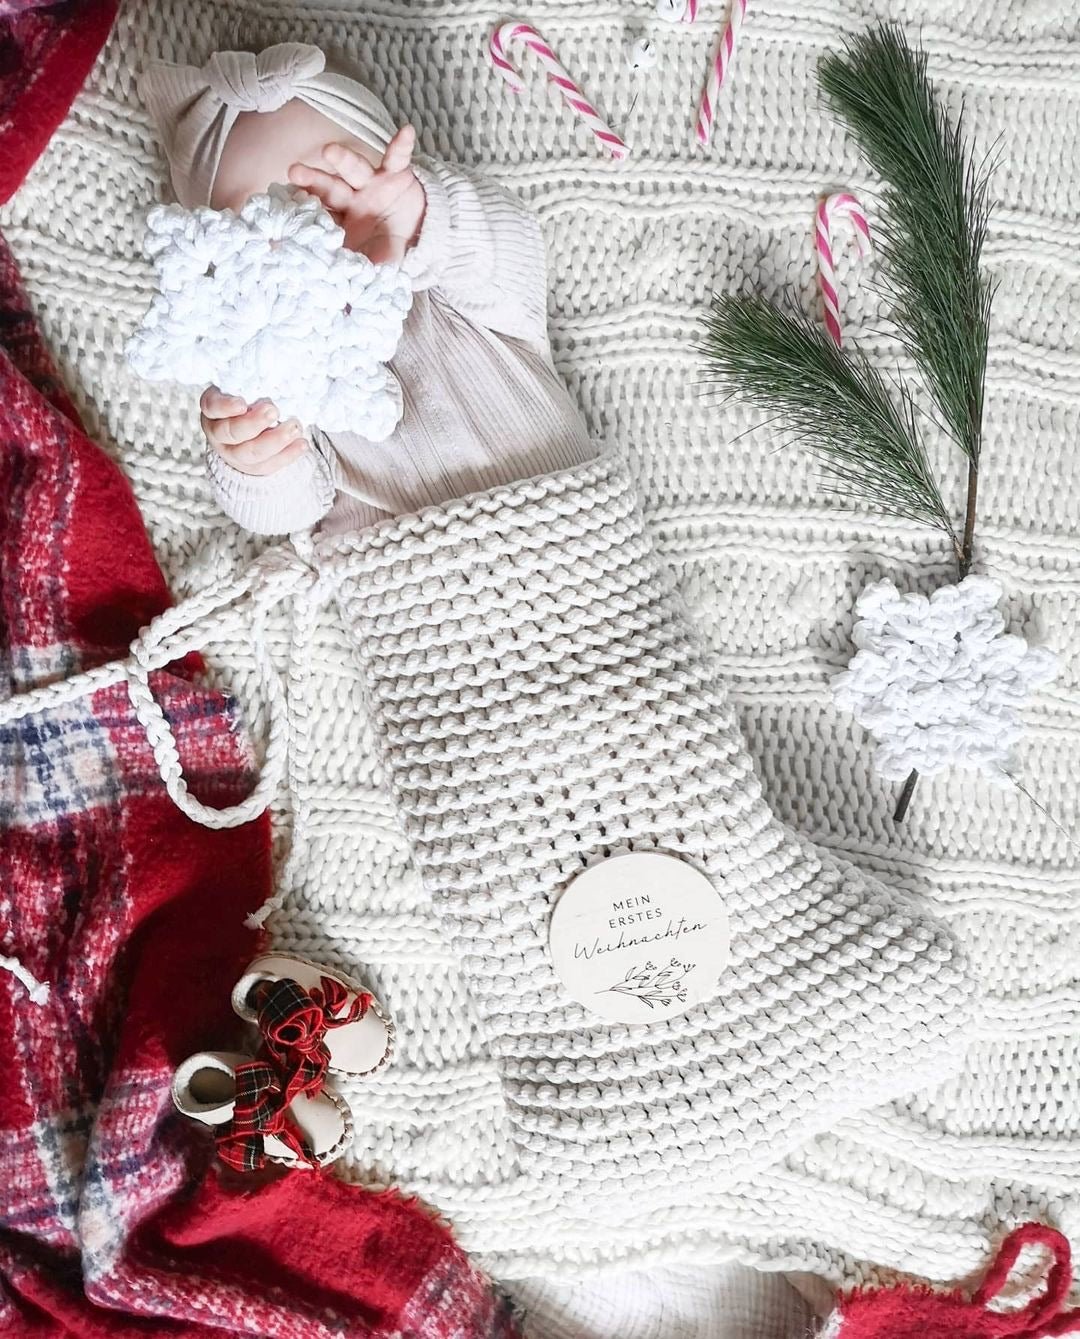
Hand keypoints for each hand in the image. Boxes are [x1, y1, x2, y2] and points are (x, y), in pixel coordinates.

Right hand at [199, 387, 307, 476]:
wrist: (248, 431)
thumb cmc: (248, 400)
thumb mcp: (243, 388)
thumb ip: (252, 384)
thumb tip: (277, 370)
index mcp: (213, 410)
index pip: (213, 407)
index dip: (226, 407)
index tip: (242, 403)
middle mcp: (218, 433)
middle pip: (232, 432)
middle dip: (254, 423)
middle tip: (274, 411)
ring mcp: (233, 453)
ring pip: (251, 453)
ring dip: (275, 441)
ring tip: (295, 428)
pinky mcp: (252, 468)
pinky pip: (269, 465)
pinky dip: (288, 455)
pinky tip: (302, 444)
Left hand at [287, 126, 425, 263]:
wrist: (421, 233)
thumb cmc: (391, 249)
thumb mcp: (380, 266)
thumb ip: (364, 273)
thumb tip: (346, 298)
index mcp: (342, 222)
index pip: (321, 215)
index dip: (306, 210)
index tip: (286, 207)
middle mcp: (352, 199)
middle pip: (330, 188)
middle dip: (313, 179)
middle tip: (294, 172)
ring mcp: (373, 183)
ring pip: (355, 168)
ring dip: (344, 158)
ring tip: (331, 151)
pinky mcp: (396, 172)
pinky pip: (398, 157)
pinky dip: (401, 146)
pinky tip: (405, 133)